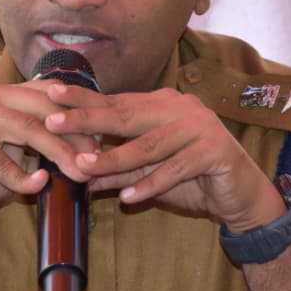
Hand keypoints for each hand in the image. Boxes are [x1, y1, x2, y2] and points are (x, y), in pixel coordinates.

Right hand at [0, 81, 98, 218]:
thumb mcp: (12, 158)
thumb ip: (41, 153)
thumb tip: (86, 160)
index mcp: (7, 94)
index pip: (55, 96)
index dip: (84, 115)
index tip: (109, 138)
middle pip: (47, 110)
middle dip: (78, 136)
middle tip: (100, 161)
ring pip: (27, 129)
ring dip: (58, 154)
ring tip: (80, 174)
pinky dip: (19, 176)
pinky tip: (37, 187)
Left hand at [42, 83, 284, 231]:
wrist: (241, 194)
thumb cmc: (192, 178)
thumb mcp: (149, 172)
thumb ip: (119, 167)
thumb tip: (78, 170)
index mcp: (162, 104)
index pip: (116, 101)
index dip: (83, 99)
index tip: (49, 93)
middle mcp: (181, 108)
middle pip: (126, 115)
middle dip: (87, 119)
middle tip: (53, 122)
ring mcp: (200, 127)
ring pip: (149, 145)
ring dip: (114, 158)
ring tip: (84, 167)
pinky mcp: (216, 151)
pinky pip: (176, 169)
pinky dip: (150, 184)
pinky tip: (128, 197)